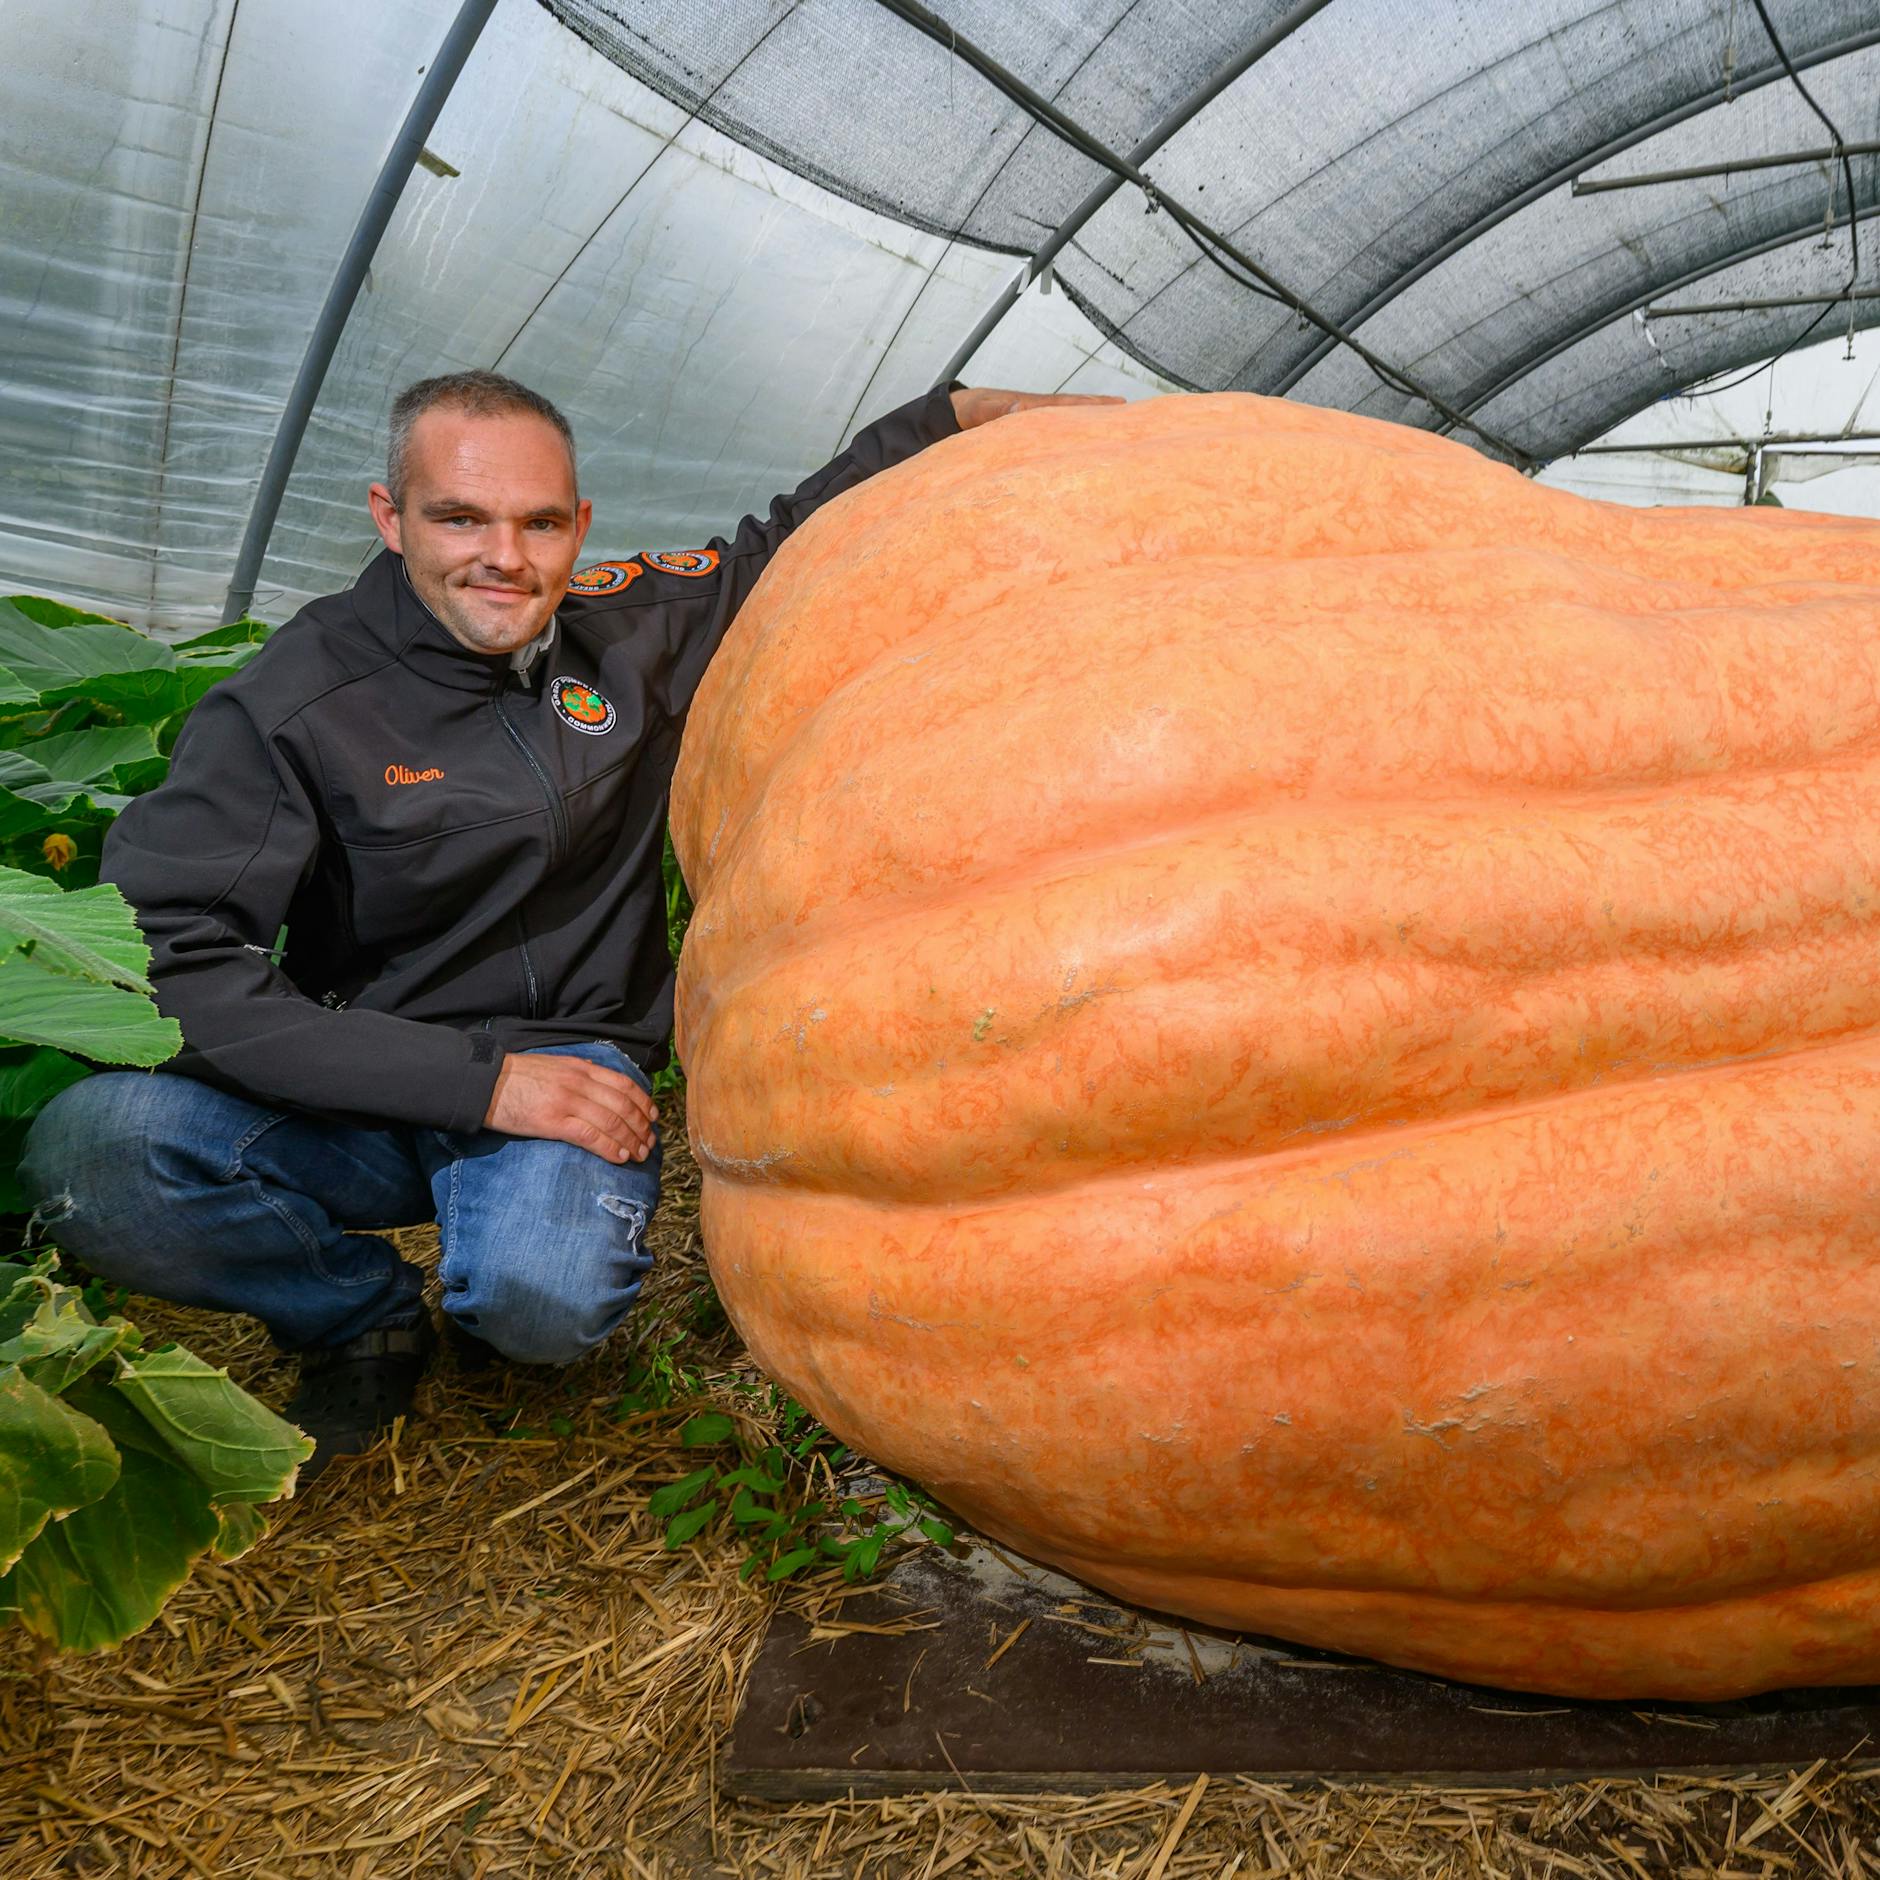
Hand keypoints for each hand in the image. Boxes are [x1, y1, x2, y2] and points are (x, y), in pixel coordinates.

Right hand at [484, 1053, 657, 1162]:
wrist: (484, 1082)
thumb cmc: (517, 1077)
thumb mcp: (555, 1066)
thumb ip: (580, 1074)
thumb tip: (600, 1083)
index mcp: (581, 1068)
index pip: (624, 1085)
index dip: (644, 1103)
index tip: (653, 1118)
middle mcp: (579, 1083)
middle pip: (623, 1105)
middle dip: (642, 1126)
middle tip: (650, 1143)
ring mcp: (567, 1101)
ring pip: (612, 1121)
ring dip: (631, 1140)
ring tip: (640, 1154)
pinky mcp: (553, 1121)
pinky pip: (590, 1136)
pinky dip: (610, 1147)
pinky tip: (620, 1157)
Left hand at [949, 388, 1125, 429]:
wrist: (965, 409)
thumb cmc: (973, 410)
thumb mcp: (981, 410)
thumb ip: (998, 410)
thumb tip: (1019, 408)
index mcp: (1036, 406)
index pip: (1070, 405)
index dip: (1093, 405)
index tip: (1117, 406)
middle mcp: (1045, 410)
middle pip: (1080, 409)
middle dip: (1105, 410)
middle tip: (1135, 413)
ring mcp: (1044, 419)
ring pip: (1075, 419)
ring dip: (1097, 421)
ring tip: (1125, 425)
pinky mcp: (1040, 430)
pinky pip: (1064, 431)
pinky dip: (1081, 432)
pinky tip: (1093, 443)